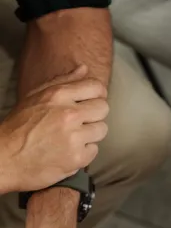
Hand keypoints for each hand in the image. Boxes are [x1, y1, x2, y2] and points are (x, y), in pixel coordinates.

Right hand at [0, 64, 108, 193]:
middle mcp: (68, 114)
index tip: (91, 102)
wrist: (6, 157)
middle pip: (103, 108)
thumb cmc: (19, 127)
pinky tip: (69, 151)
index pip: (96, 87)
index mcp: (58, 96)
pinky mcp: (76, 158)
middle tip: (80, 122)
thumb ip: (63, 82)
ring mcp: (74, 137)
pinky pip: (94, 150)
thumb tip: (84, 69)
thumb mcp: (36, 97)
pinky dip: (84, 152)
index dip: (97, 95)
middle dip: (94, 114)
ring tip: (73, 137)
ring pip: (101, 129)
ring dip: (90, 134)